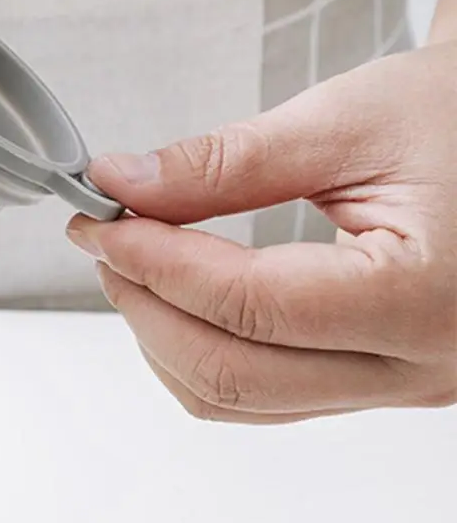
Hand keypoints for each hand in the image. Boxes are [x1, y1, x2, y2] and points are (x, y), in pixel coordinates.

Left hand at [67, 43, 456, 422]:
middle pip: (233, 372)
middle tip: (105, 246)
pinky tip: (182, 302)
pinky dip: (206, 353)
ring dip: (168, 338)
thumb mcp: (345, 123)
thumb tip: (125, 186)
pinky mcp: (380, 379)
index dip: (154, 263)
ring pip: (243, 399)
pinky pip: (268, 397)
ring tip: (136, 269)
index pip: (246, 304)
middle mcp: (420, 365)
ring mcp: (401, 385)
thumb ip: (224, 164)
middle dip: (147, 308)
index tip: (100, 223)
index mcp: (421, 295)